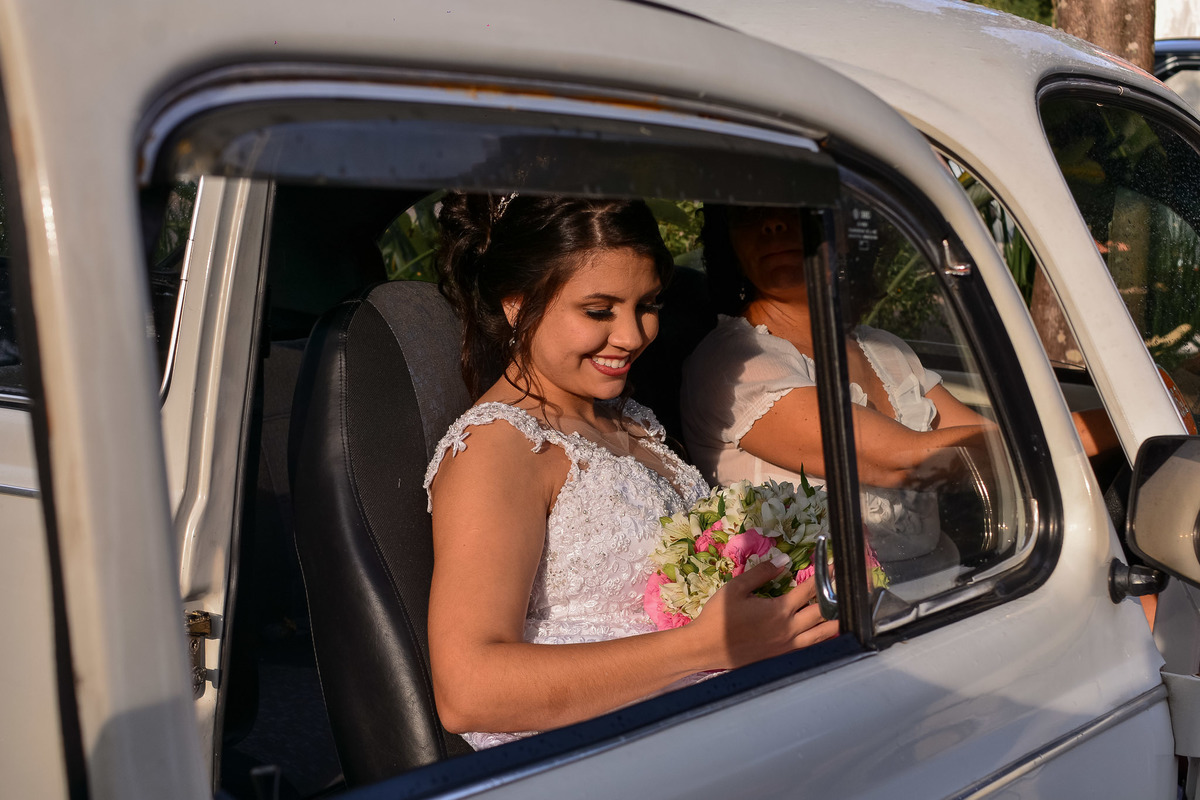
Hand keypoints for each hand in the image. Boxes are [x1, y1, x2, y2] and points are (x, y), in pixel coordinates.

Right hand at [693, 558, 839, 670]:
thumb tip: (784, 561)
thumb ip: (762, 573)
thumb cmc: (718, 617)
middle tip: (848, 585)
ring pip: (823, 634)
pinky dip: (825, 638)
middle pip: (824, 612)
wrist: (706, 648)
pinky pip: (812, 648)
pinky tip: (829, 632)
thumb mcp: (736, 588)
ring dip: (838, 621)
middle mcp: (789, 630)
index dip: (825, 575)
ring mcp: (789, 647)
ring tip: (850, 610)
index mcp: (779, 610)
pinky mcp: (784, 658)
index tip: (836, 566)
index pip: (810, 589)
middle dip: (837, 596)